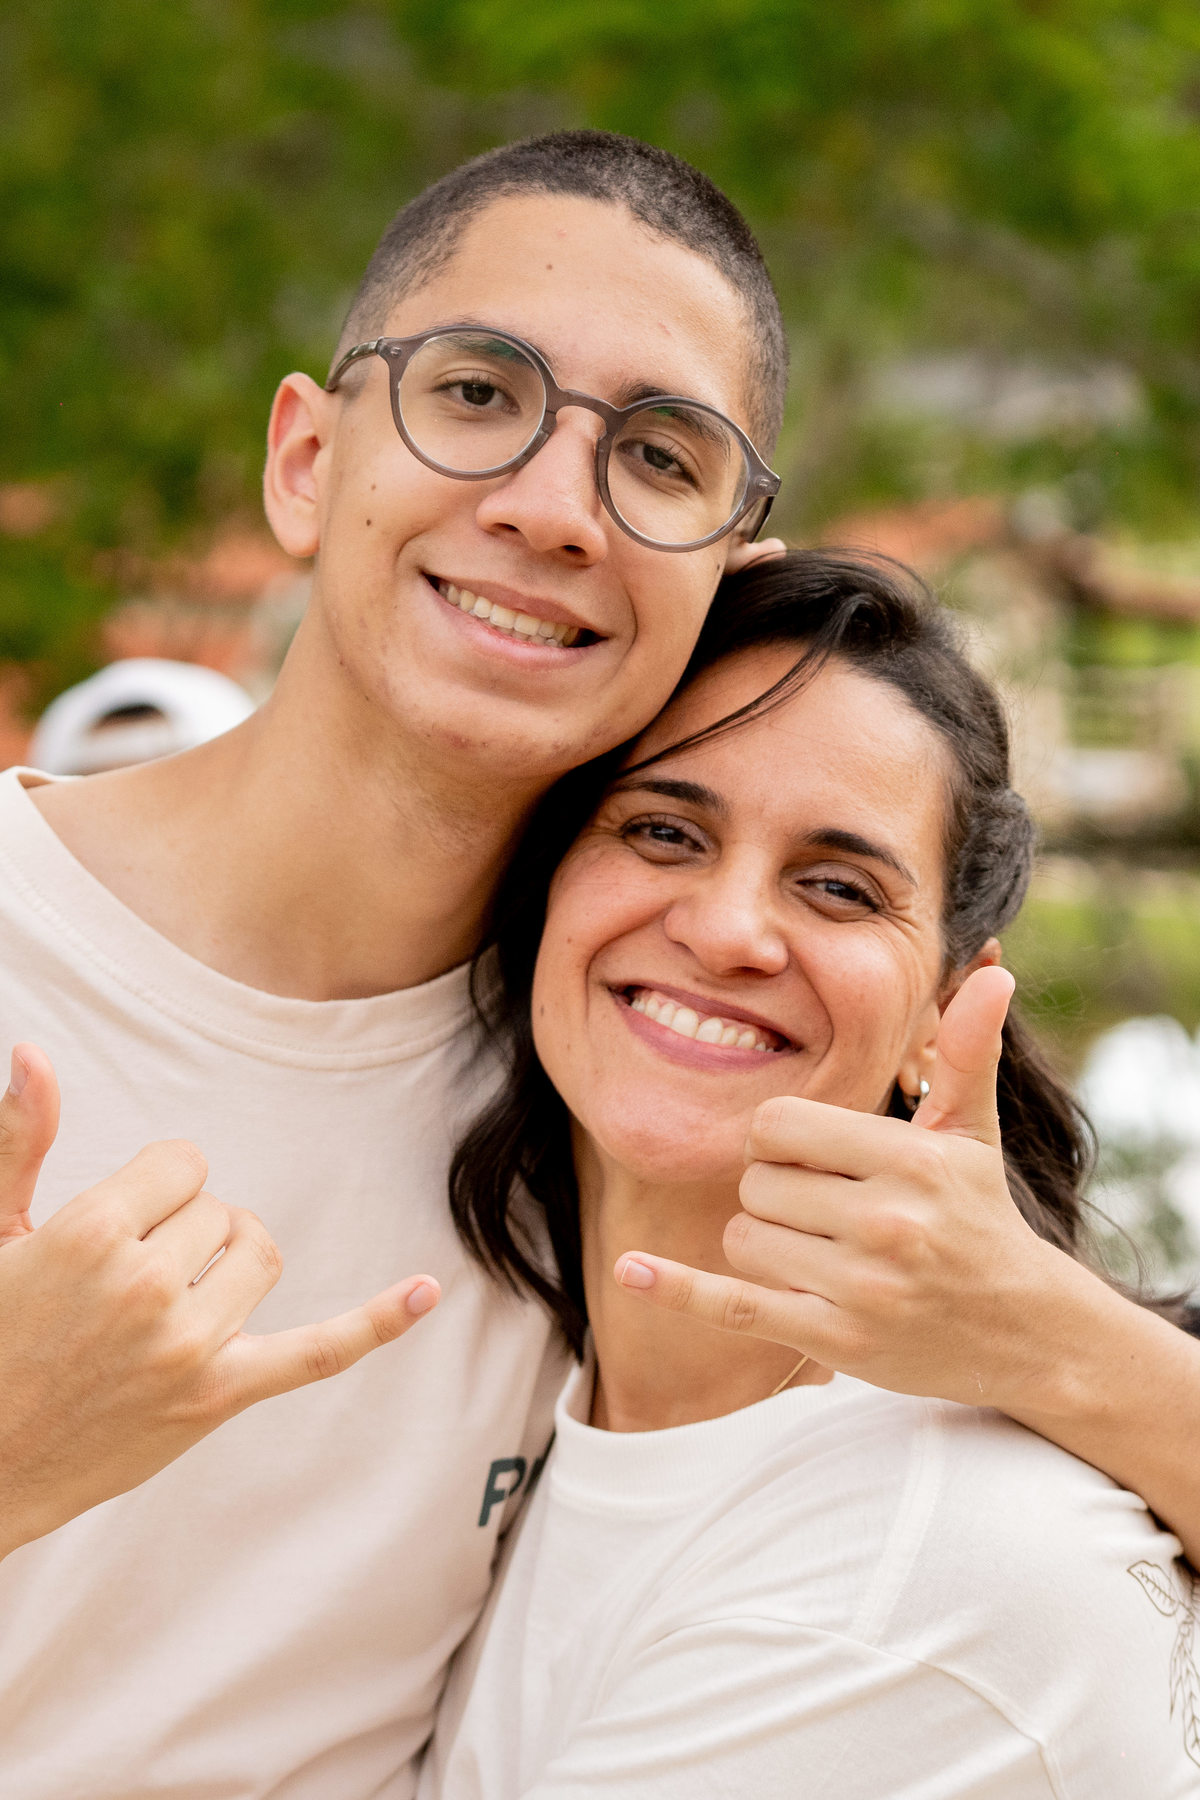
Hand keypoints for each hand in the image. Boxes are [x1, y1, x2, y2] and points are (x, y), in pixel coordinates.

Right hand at [0, 1044, 439, 1559]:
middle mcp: (147, 1286)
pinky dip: (374, 1323)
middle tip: (120, 1286)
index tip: (114, 1231)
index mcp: (91, 1232)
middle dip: (181, 1233)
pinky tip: (426, 1291)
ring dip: (228, 1263)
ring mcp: (189, 1346)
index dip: (152, 1193)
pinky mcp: (216, 1397)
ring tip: (170, 1298)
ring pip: (258, 1255)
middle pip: (221, 1210)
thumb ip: (20, 1138)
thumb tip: (33, 1053)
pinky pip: (314, 1353)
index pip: (184, 1164)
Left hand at [614, 967, 1074, 1410]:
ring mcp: (860, 1288)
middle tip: (831, 1212)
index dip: (781, 1140)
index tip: (816, 1158)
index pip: (778, 1125)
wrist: (1027, 1330)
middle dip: (777, 1193)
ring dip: (765, 1244)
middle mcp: (886, 1223)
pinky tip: (630, 1269)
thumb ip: (967, 1052)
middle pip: (756, 1183)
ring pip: (743, 1239)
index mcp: (911, 1161)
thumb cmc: (980, 1216)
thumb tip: (993, 972)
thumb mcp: (972, 1133)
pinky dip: (678, 1289)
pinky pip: (734, 1306)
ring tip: (826, 1254)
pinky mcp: (836, 1340)